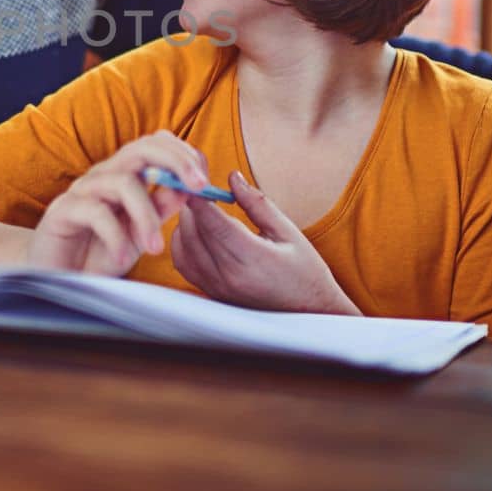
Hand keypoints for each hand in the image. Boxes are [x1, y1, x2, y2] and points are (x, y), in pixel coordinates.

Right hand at [26, 131, 206, 275]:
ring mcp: (81, 191)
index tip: (206, 182)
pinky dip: (116, 236)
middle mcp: (104, 176)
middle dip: (176, 162)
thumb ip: (161, 208)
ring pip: (122, 182)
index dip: (184, 155)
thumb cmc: (98, 253)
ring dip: (147, 216)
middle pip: (141, 147)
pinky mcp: (62, 212)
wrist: (55, 277)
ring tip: (155, 249)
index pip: (156, 145)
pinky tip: (123, 259)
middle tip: (199, 187)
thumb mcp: (140, 233)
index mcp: (125, 175)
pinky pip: (96, 212)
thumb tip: (189, 187)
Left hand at [170, 171, 357, 315]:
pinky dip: (182, 242)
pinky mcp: (211, 293)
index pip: (212, 221)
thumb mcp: (288, 232)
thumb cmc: (305, 271)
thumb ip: (256, 204)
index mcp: (251, 259)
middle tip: (198, 184)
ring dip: (185, 222)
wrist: (309, 314)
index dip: (198, 196)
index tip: (194, 176)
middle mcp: (228, 276)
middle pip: (192, 231)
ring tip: (200, 206)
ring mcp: (216, 288)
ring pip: (182, 246)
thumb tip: (232, 177)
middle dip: (191, 204)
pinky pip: (184, 263)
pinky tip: (197, 230)